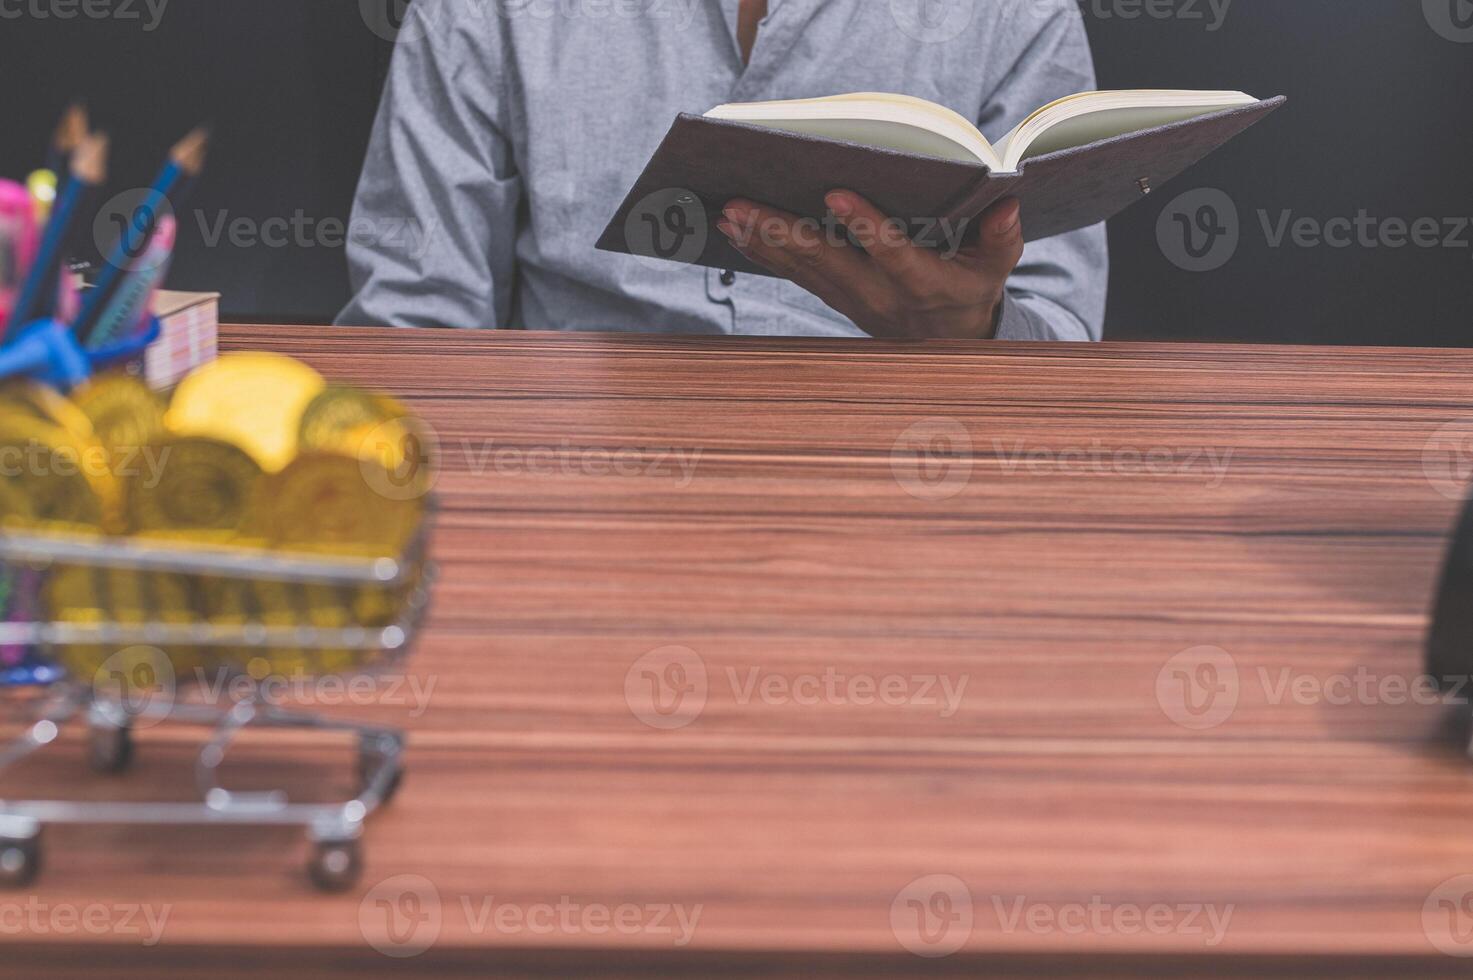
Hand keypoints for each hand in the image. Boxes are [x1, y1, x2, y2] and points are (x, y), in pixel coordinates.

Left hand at [716, 191, 1024, 339]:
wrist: (947, 345)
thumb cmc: (972, 290)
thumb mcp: (995, 268)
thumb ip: (1001, 238)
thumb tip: (1006, 203)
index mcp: (923, 284)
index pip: (893, 254)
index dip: (866, 225)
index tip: (836, 193)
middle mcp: (881, 295)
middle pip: (828, 262)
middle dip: (783, 232)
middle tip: (743, 205)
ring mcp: (852, 299)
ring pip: (803, 269)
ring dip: (762, 241)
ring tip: (728, 213)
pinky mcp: (834, 297)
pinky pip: (794, 275)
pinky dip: (763, 252)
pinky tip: (734, 230)